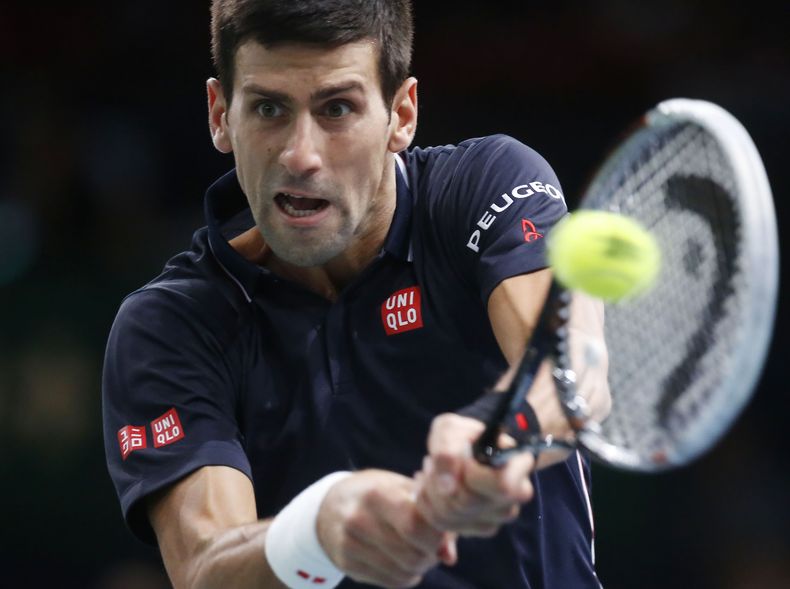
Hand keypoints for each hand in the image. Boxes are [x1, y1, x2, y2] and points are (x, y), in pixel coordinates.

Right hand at [316, 469, 456, 587]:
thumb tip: (449, 556)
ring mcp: (349, 544)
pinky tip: (403, 561)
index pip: (415, 526)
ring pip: (403, 573)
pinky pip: (390, 582)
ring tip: (419, 552)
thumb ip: (430, 516)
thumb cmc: (377, 492)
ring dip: (420, 567)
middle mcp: (358, 519)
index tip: (440, 531)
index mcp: (376, 493)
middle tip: (433, 546)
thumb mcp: (401, 488)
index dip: (436, 535)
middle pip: (411, 555)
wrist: (329, 504)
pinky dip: (405, 576)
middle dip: (431, 555)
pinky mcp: (346, 564)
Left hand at [415, 413, 534, 536]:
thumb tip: (446, 488)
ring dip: (431, 491)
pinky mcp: (479, 528)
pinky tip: (430, 485)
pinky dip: (428, 504)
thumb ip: (447, 450)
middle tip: (432, 461)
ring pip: (452, 517)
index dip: (471, 474)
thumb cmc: (464, 436)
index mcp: (517, 468)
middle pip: (467, 503)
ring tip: (430, 470)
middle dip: (440, 480)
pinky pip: (443, 524)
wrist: (467, 449)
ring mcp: (498, 517)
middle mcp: (513, 497)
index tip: (461, 458)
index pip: (501, 485)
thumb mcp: (451, 429)